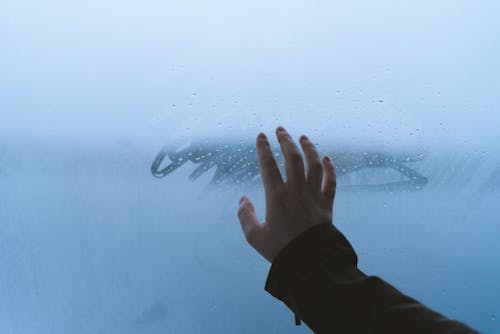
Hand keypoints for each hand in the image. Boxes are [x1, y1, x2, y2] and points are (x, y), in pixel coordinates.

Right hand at [237, 126, 336, 261]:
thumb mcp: (255, 236)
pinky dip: (330, 168)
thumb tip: (243, 199)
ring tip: (303, 137)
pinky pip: (330, 182)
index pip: (268, 165)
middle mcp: (296, 191)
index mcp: (276, 197)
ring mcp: (313, 196)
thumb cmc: (280, 250)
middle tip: (281, 130)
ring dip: (309, 148)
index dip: (263, 148)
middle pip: (292, 158)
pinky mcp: (326, 204)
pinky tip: (327, 158)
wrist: (309, 261)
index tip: (260, 136)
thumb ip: (245, 216)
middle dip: (286, 140)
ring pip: (313, 165)